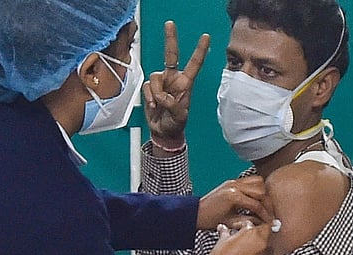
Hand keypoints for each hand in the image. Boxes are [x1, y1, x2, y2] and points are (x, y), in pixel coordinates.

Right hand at [142, 21, 209, 150]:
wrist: (163, 131)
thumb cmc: (176, 124)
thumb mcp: (179, 116)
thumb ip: (172, 105)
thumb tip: (162, 96)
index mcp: (186, 83)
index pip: (194, 64)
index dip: (199, 51)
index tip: (205, 37)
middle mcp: (174, 79)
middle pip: (171, 55)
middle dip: (170, 39)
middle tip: (170, 24)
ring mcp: (161, 83)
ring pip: (154, 77)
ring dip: (155, 92)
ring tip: (159, 105)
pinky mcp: (150, 88)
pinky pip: (146, 86)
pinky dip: (148, 96)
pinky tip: (153, 105)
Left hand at [197, 176, 271, 229]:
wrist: (196, 213)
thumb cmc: (210, 219)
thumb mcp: (231, 223)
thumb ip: (249, 222)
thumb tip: (264, 223)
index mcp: (234, 196)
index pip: (257, 205)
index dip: (265, 215)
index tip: (270, 222)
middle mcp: (234, 186)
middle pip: (261, 191)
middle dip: (267, 203)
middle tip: (270, 214)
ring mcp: (233, 181)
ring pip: (258, 182)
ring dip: (263, 194)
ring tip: (264, 206)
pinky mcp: (232, 181)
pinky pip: (250, 181)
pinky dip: (256, 189)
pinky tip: (256, 200)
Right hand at [209, 222, 271, 254]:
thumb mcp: (223, 240)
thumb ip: (225, 232)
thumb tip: (223, 228)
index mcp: (251, 231)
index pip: (251, 222)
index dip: (243, 224)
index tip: (237, 227)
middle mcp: (261, 241)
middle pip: (266, 228)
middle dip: (257, 229)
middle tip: (248, 232)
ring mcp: (264, 252)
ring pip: (269, 241)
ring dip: (261, 240)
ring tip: (250, 242)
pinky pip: (267, 253)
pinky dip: (262, 251)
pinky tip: (252, 252)